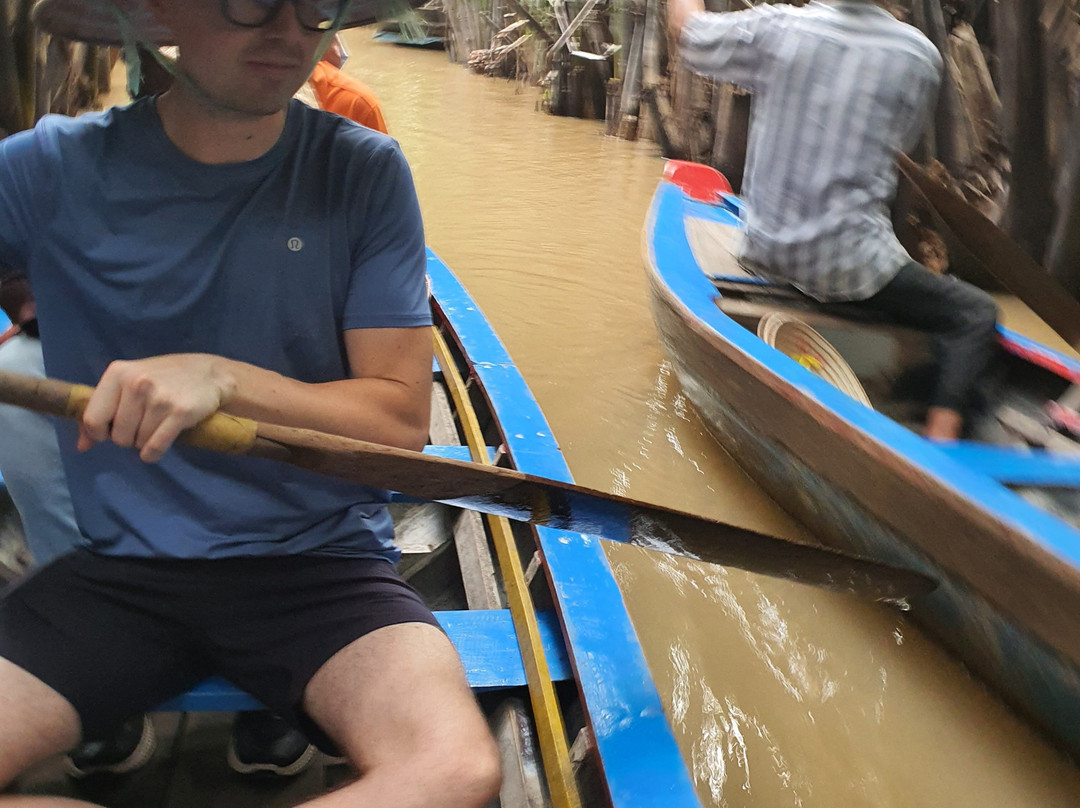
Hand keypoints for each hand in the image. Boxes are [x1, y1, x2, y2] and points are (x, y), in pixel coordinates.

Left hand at [78, 354, 236, 462]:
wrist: (209, 373)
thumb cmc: (163, 378)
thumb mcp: (129, 383)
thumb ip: (102, 410)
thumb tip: (82, 446)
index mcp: (118, 373)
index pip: (93, 418)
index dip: (100, 432)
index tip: (113, 429)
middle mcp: (137, 383)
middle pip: (117, 435)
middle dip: (128, 438)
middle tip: (142, 425)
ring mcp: (159, 398)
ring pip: (137, 443)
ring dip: (144, 442)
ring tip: (156, 426)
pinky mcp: (180, 412)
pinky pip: (155, 447)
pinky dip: (153, 453)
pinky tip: (159, 445)